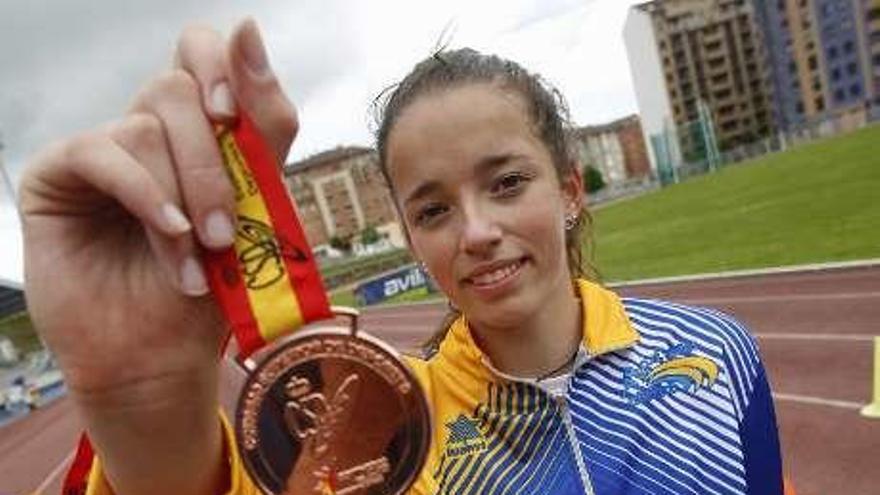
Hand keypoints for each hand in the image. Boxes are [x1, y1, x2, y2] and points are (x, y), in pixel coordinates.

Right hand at [19, 19, 295, 494]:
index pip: (200, 52)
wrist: (163, 355)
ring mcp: (102, 150)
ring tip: (197, 255)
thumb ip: (261, 126)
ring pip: (147, 124)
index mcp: (196, 132)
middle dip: (213, 163)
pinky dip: (145, 194)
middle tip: (226, 231)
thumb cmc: (213, 286)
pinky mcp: (58, 175)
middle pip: (178, 87)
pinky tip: (168, 235)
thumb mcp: (256, 206)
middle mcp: (147, 131)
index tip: (232, 113)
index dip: (220, 64)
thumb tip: (247, 26)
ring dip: (184, 197)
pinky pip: (103, 151)